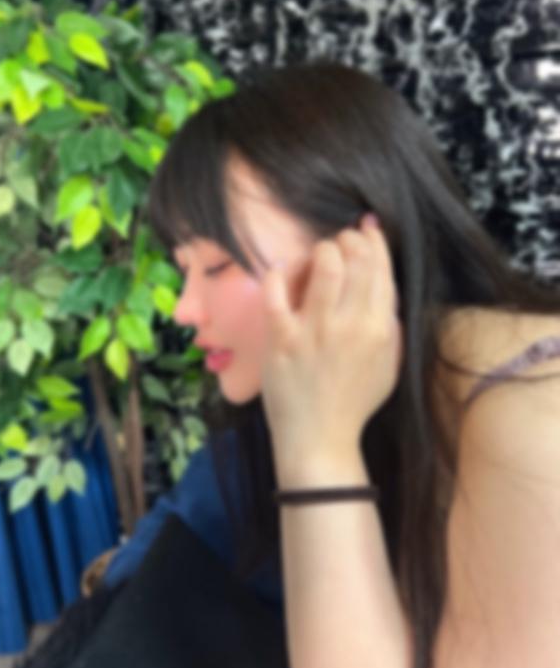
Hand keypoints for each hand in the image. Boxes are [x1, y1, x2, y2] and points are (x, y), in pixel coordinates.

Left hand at [260, 215, 402, 476]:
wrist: (320, 439)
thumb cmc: (353, 401)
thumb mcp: (390, 364)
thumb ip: (391, 324)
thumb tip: (383, 285)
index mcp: (380, 328)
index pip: (380, 267)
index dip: (372, 240)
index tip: (363, 228)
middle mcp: (351, 324)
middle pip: (354, 257)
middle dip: (345, 240)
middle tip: (337, 245)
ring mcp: (314, 330)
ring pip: (321, 262)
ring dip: (317, 251)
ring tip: (312, 259)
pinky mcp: (281, 338)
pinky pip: (276, 289)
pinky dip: (279, 272)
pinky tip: (282, 272)